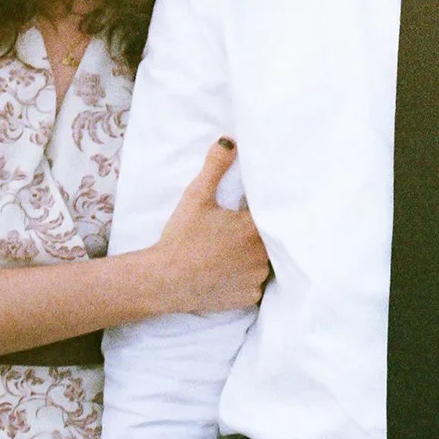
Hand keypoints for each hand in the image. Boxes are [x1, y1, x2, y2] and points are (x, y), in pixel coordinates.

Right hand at [150, 139, 268, 314]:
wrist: (164, 280)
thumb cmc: (182, 237)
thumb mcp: (196, 196)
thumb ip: (215, 166)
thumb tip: (229, 140)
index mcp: (254, 228)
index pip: (274, 215)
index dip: (266, 212)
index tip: (253, 211)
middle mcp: (262, 255)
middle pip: (272, 240)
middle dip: (260, 234)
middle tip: (239, 231)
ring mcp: (256, 279)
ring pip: (265, 263)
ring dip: (255, 257)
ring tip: (234, 252)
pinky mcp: (248, 297)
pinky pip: (256, 285)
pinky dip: (247, 278)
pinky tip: (231, 272)